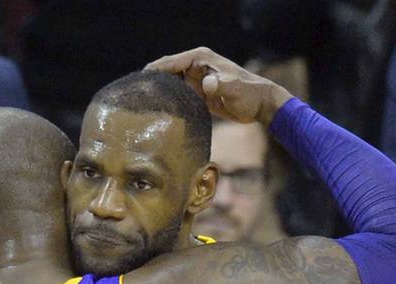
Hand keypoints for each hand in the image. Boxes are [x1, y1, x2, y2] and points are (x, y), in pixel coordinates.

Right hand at [145, 47, 293, 125]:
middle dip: (152, 82)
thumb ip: (221, 85)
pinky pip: (178, 95)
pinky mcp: (198, 93)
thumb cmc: (249, 94)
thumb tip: (206, 85)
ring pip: (171, 84)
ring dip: (159, 93)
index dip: (154, 71)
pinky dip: (169, 101)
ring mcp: (196, 79)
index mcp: (200, 58)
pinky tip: (159, 112)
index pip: (171, 62)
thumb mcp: (235, 89)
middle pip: (166, 72)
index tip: (138, 82)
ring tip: (142, 105)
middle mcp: (195, 66)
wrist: (260, 105)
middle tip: (135, 95)